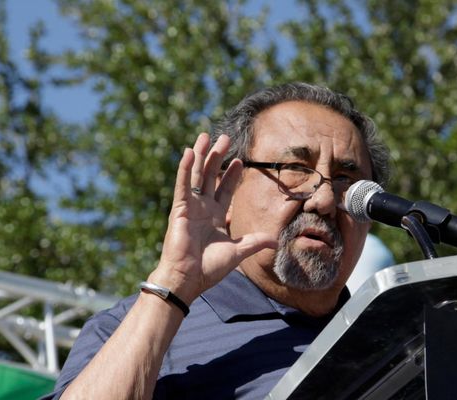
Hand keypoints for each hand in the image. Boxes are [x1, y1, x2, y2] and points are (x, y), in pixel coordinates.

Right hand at [149, 133, 276, 303]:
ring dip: (202, 155)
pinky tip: (190, 151)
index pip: (225, 189)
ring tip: (206, 136)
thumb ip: (255, 242)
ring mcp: (190, 206)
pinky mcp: (179, 208)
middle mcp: (202, 208)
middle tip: (225, 138)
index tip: (239, 160)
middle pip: (210, 176)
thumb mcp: (237, 252)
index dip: (232, 174)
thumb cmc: (208, 268)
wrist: (188, 279)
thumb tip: (276, 240)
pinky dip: (186, 168)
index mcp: (215, 217)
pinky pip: (183, 184)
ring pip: (196, 174)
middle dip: (218, 157)